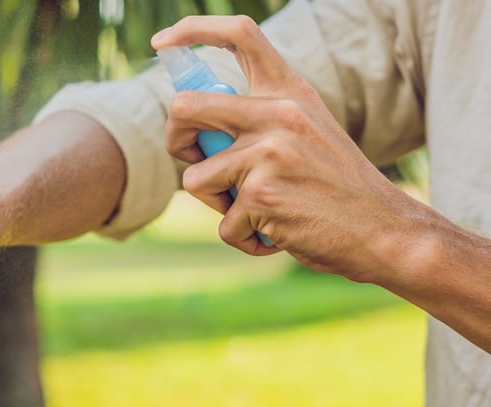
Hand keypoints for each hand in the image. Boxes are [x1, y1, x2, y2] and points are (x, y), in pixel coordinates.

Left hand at [151, 16, 421, 281]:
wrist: (383, 230)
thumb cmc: (337, 187)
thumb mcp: (307, 133)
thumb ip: (260, 120)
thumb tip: (192, 126)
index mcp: (290, 92)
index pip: (239, 35)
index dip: (192, 30)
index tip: (162, 43)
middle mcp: (278, 114)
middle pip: (185, 107)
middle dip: (174, 140)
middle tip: (194, 160)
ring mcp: (268, 153)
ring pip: (194, 178)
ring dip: (216, 204)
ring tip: (256, 211)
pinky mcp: (260, 195)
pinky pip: (223, 224)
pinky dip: (243, 238)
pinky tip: (276, 234)